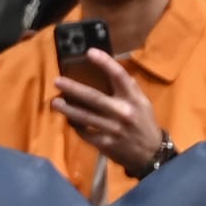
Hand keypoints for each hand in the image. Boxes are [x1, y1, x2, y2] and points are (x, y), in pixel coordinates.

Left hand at [52, 51, 164, 173]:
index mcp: (134, 99)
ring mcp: (112, 129)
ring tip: (55, 103)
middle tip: (57, 81)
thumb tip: (113, 70)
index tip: (90, 52)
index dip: (105, 63)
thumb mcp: (143, 103)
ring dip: (68, 109)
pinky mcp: (104, 143)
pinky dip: (75, 125)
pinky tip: (68, 119)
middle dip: (74, 89)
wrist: (150, 154)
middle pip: (94, 98)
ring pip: (85, 117)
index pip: (119, 76)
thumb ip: (129, 88)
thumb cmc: (145, 123)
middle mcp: (123, 112)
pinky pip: (84, 133)